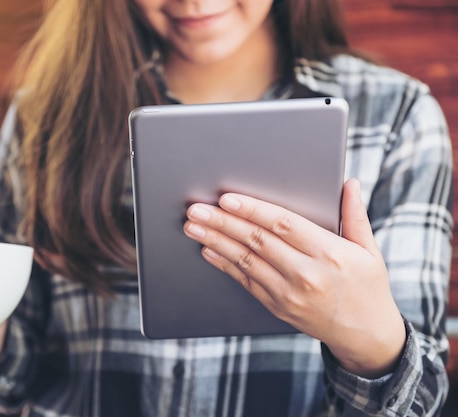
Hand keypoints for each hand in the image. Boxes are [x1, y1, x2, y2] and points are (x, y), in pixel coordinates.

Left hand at [183, 178, 405, 377]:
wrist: (366, 336)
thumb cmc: (367, 288)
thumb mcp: (368, 250)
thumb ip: (355, 215)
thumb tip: (349, 183)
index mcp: (329, 253)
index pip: (284, 224)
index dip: (253, 210)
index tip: (228, 199)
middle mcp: (306, 273)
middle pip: (257, 241)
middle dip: (222, 222)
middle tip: (196, 209)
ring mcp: (289, 293)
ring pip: (245, 260)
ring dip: (215, 241)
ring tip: (193, 227)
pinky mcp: (277, 306)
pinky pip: (245, 281)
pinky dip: (224, 265)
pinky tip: (208, 251)